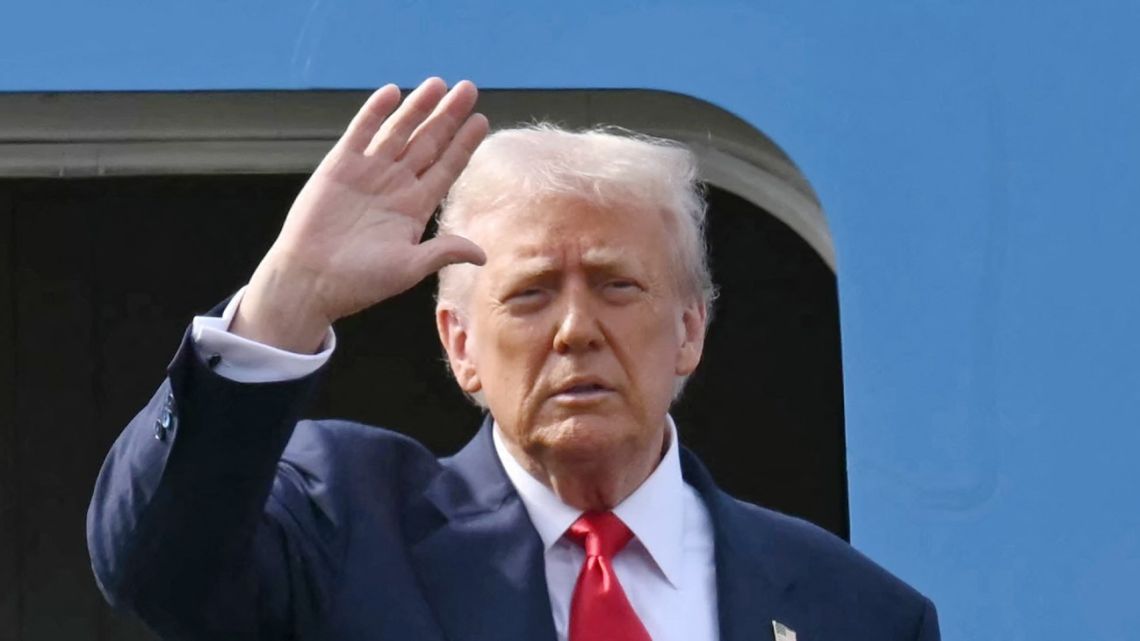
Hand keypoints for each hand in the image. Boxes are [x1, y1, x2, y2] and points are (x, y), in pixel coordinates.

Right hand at [232, 78, 489, 352]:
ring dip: (417, 107)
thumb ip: (443, 252)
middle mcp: (394, 186)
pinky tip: (392, 92)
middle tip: (469, 89)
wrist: (309, 282)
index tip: (482, 121)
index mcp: (414, 208)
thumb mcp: (408, 268)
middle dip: (448, 116)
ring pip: (398, 132)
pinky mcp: (338, 167)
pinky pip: (360, 133)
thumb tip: (483, 254)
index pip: (446, 168)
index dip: (463, 145)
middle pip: (428, 143)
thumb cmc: (358, 283)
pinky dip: (375, 113)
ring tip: (439, 83)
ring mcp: (367, 174)